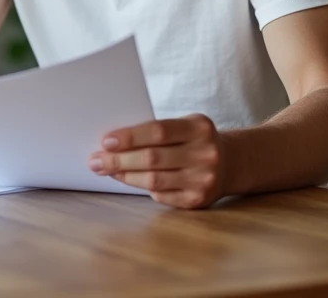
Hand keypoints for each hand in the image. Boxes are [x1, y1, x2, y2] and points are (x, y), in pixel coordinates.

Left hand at [88, 114, 226, 208]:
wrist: (232, 163)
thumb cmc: (195, 140)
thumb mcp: (185, 125)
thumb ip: (157, 131)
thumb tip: (114, 142)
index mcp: (199, 128)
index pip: (159, 131)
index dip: (130, 136)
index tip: (106, 140)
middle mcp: (205, 154)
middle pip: (153, 158)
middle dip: (119, 159)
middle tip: (95, 160)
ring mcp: (203, 179)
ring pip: (154, 180)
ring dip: (125, 176)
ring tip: (105, 170)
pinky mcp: (198, 200)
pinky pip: (161, 195)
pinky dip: (143, 187)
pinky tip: (129, 180)